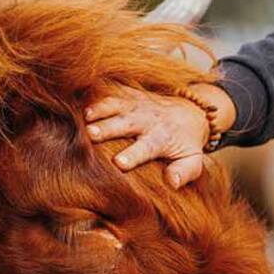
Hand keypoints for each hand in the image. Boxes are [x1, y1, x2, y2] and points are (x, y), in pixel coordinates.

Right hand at [84, 83, 235, 188]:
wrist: (191, 112)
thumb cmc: (187, 143)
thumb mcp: (192, 160)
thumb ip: (184, 172)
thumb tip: (172, 183)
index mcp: (161, 139)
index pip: (146, 148)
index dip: (133, 155)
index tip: (119, 163)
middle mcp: (147, 120)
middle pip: (126, 123)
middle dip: (109, 127)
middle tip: (91, 134)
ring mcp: (137, 104)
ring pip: (116, 104)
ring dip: (100, 108)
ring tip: (84, 115)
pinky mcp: (130, 94)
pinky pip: (113, 90)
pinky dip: (97, 93)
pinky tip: (80, 96)